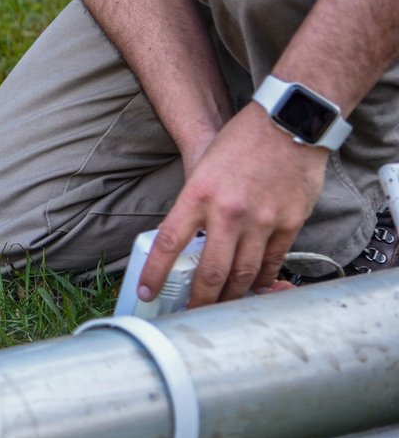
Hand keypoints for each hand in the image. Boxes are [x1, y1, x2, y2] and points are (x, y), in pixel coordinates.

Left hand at [138, 106, 328, 307]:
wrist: (289, 123)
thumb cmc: (241, 142)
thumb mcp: (203, 166)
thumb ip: (194, 203)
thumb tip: (183, 238)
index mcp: (199, 194)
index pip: (169, 243)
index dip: (155, 273)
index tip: (147, 292)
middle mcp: (229, 211)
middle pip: (210, 271)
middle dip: (199, 300)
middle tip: (191, 314)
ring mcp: (262, 219)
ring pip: (244, 273)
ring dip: (231, 295)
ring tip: (221, 307)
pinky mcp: (289, 222)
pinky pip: (273, 261)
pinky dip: (263, 278)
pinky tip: (254, 287)